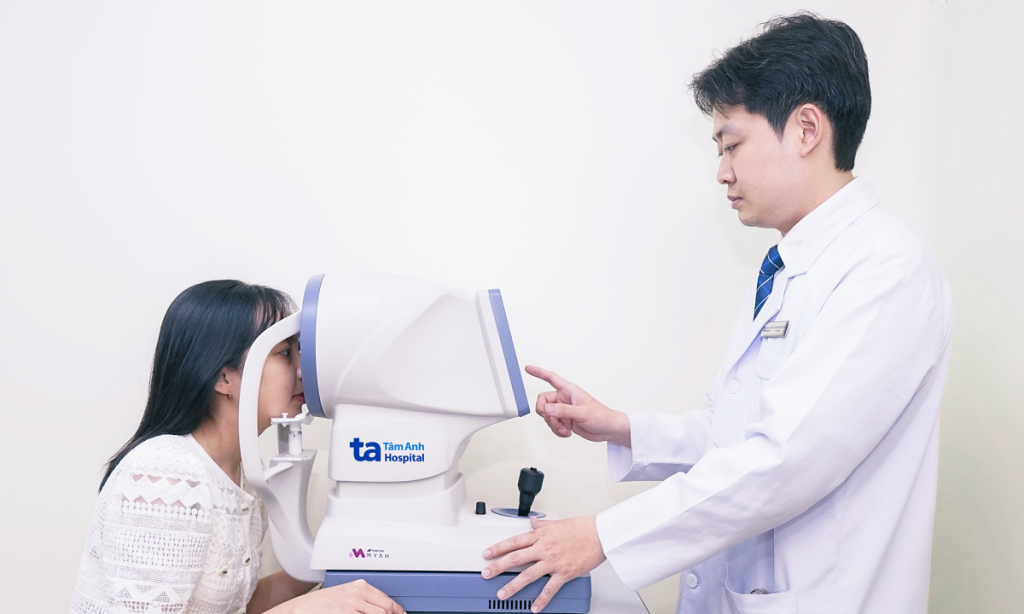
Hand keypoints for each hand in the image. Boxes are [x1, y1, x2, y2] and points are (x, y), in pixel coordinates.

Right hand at [275, 579, 405, 613]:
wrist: (300, 609)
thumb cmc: (319, 604)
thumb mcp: (343, 595)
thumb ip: (361, 599)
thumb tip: (377, 608)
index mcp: (359, 586)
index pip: (386, 599)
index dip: (396, 610)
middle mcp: (358, 593)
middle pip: (386, 608)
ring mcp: (354, 604)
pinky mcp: (348, 613)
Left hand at [481, 516, 605, 612]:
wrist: (600, 535)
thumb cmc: (582, 528)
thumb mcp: (558, 523)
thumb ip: (543, 525)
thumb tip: (533, 522)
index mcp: (541, 536)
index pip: (514, 542)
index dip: (498, 548)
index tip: (487, 554)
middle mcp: (544, 548)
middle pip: (515, 558)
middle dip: (498, 567)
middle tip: (486, 574)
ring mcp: (553, 562)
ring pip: (528, 575)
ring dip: (513, 586)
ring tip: (502, 593)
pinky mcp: (564, 573)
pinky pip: (550, 589)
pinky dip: (541, 600)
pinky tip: (534, 607)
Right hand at [525, 365, 630, 447]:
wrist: (608, 430)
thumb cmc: (601, 415)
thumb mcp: (582, 412)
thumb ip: (563, 410)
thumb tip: (547, 408)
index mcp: (569, 390)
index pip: (551, 378)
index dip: (538, 372)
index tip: (528, 368)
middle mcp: (564, 399)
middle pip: (543, 402)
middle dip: (546, 413)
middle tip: (552, 420)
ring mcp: (564, 410)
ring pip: (547, 415)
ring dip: (553, 424)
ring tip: (565, 429)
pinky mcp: (565, 421)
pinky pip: (553, 425)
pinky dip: (557, 430)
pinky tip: (567, 432)